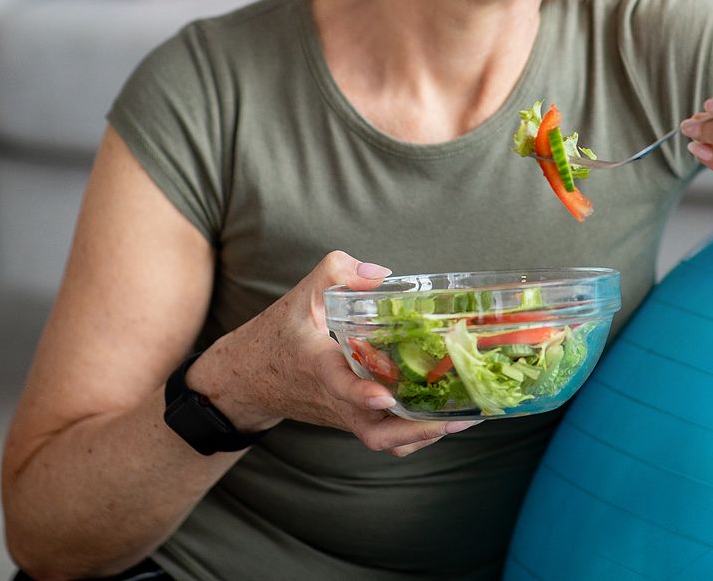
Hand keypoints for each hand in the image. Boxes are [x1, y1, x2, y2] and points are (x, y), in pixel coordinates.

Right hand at [191, 251, 478, 457]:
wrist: (248, 379)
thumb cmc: (278, 334)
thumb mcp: (300, 294)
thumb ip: (337, 272)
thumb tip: (381, 275)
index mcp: (317, 365)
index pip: (338, 385)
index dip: (361, 394)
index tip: (385, 397)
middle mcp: (333, 399)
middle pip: (373, 432)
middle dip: (416, 430)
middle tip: (456, 415)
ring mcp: (343, 415)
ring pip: (382, 440)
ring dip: (422, 436)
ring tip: (463, 416)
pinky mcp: (350, 421)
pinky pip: (383, 437)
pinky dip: (413, 435)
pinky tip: (442, 416)